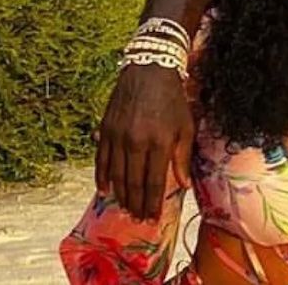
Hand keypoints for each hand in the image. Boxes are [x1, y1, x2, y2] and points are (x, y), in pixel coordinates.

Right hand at [95, 64, 193, 219]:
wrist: (149, 69)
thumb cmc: (173, 100)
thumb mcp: (186, 127)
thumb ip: (183, 158)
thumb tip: (184, 185)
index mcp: (160, 142)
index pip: (154, 182)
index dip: (152, 203)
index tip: (152, 217)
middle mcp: (137, 141)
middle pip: (134, 182)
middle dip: (136, 204)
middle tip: (138, 219)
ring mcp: (118, 135)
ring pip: (117, 174)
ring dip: (121, 195)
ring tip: (126, 209)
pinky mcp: (106, 128)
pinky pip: (101, 159)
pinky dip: (102, 176)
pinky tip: (105, 190)